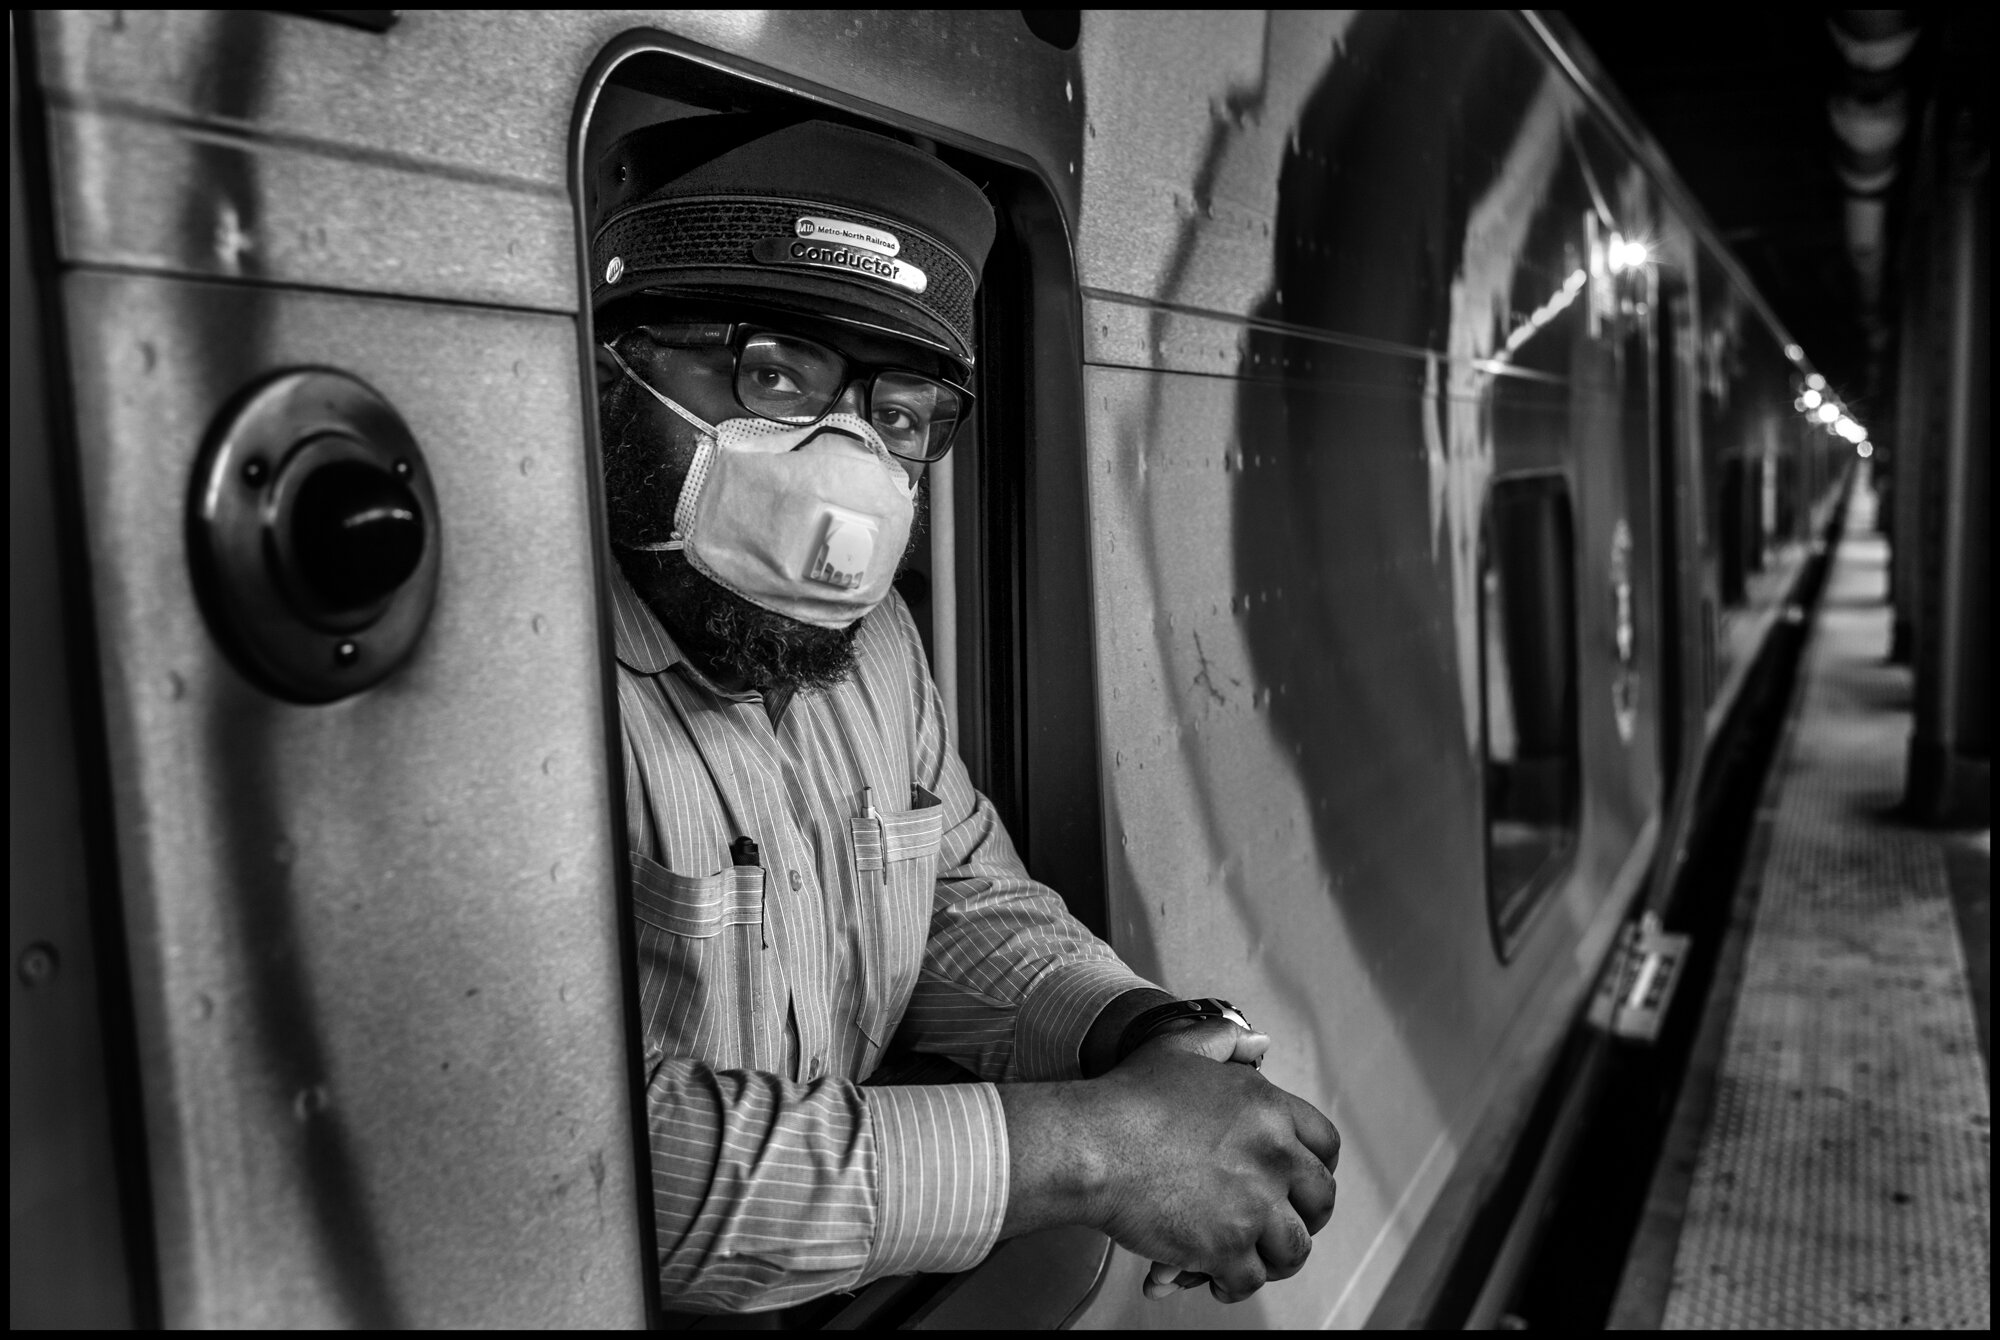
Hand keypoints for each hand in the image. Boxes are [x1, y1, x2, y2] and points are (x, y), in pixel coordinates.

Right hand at [1091, 1025, 1338, 1303]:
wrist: (1092, 1145)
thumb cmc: (1128, 1098)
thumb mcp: (1179, 1048)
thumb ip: (1225, 1040)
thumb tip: (1258, 1041)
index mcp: (1269, 1110)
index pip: (1326, 1144)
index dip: (1318, 1166)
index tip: (1303, 1182)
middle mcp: (1273, 1158)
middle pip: (1320, 1200)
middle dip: (1305, 1216)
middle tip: (1281, 1223)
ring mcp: (1253, 1206)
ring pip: (1294, 1249)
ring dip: (1275, 1258)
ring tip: (1254, 1259)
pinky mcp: (1226, 1248)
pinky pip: (1250, 1280)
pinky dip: (1233, 1285)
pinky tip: (1215, 1280)